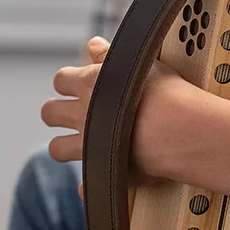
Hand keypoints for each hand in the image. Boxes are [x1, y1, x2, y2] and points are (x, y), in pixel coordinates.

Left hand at [42, 35, 207, 193]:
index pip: (60, 79)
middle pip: (49, 112)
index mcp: (89, 84)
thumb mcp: (140, 62)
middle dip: (57, 112)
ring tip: (82, 144)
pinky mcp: (102, 172)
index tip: (80, 84)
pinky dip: (90, 184)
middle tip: (75, 113)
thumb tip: (92, 44)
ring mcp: (89, 145)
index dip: (69, 81)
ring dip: (64, 147)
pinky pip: (85, 185)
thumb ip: (109, 55)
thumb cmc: (166, 92)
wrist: (180, 129)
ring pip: (56, 149)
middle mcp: (82, 115)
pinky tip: (99, 179)